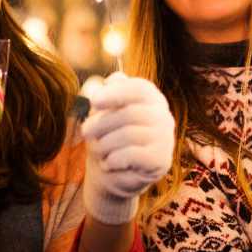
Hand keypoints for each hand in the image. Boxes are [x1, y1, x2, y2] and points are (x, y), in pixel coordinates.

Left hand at [81, 72, 175, 224]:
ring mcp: (166, 138)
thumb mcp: (104, 112)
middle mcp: (164, 116)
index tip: (94, 101)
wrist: (114, 172)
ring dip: (104, 144)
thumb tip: (114, 79)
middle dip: (102, 123)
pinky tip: (109, 162)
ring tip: (97, 149)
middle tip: (85, 132)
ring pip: (129, 135)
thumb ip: (108, 94)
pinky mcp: (162, 160)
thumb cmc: (108, 136)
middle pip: (131, 113)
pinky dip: (113, 159)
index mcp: (153, 99)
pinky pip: (133, 155)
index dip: (116, 93)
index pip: (140, 89)